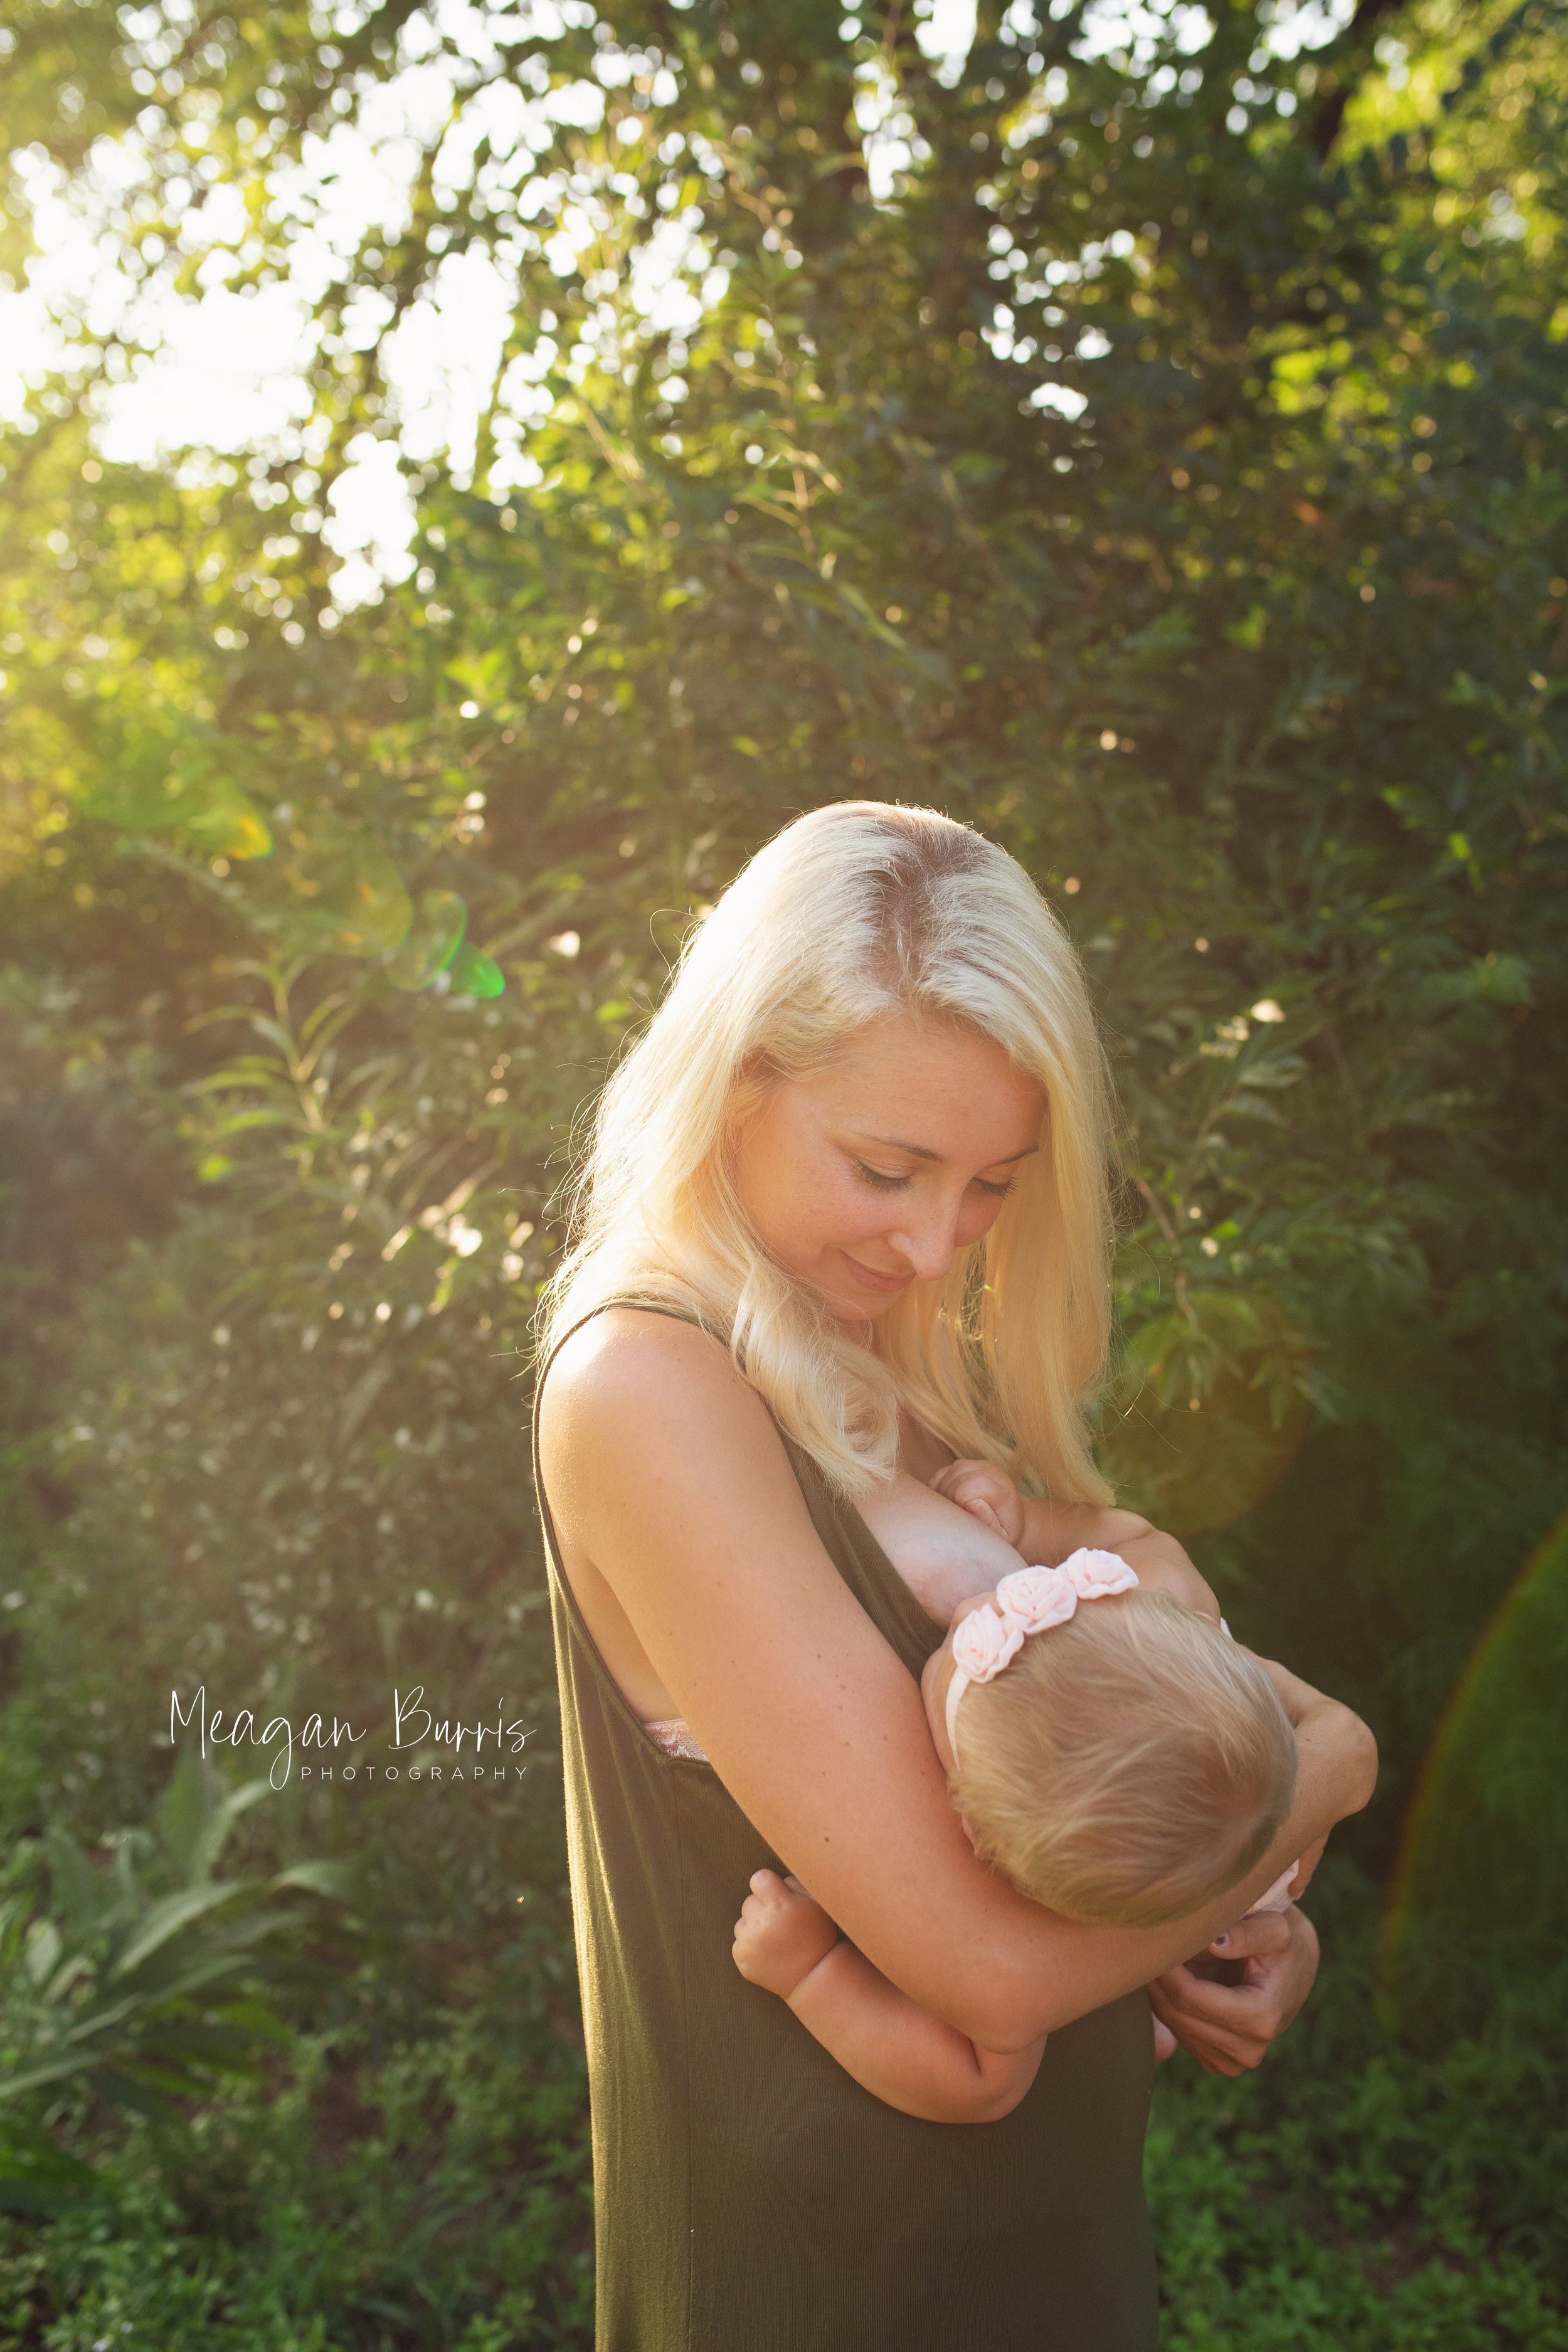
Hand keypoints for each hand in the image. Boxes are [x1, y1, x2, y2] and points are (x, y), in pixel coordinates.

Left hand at [733, 1869, 840, 1998]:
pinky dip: (750, 1946)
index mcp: (780, 1905)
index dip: (768, 1886)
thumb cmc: (817, 1935)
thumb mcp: (816, 1904)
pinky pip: (738, 1942)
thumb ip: (794, 1883)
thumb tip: (775, 1877)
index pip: (759, 1879)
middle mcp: (761, 1923)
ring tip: (774, 1939)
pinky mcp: (742, 1960)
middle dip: (762, 1909)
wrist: (814, 1975)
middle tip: (780, 1923)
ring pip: (742, 1922)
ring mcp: (750, 1943)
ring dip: (754, 1927)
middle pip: (749, 1902)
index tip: (777, 1897)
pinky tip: (768, 1952)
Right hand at [928, 1458, 1024, 1547]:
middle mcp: (995, 1474)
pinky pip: (948, 1470)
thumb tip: (973, 1503)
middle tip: (957, 1514)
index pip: (968, 1487)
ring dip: (944, 1490)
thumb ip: (988, 1522)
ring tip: (953, 1508)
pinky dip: (940, 1485)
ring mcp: (984, 1466)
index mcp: (1003, 1493)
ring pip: (952, 1471)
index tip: (964, 1516)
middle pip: (957, 1477)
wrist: (1012, 1517)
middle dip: (950, 1497)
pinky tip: (947, 1499)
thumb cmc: (1004, 1531)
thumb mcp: (1000, 1536)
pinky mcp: (972, 1464)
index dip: (958, 1502)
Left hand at [1147, 1903, 1319, 2076]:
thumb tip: (1214, 1942)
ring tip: (1166, 1956)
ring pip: (1171, 2023)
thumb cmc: (1282, 1946)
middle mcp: (1247, 2050)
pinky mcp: (1216, 2062)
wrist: (1294, 1973)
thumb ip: (1246, 1934)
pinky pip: (1176, 2032)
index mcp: (1261, 2018)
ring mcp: (1231, 2062)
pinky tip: (1175, 1979)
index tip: (1156, 1939)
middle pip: (1177, 2013)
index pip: (1191, 1997)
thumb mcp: (1274, 1929)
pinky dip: (1167, 2004)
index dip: (1167, 1968)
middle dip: (1158, 1977)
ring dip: (1160, 1990)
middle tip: (1151, 1943)